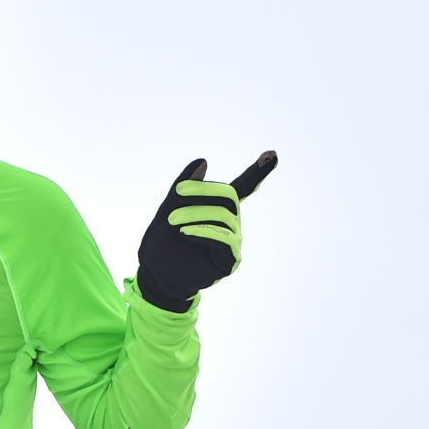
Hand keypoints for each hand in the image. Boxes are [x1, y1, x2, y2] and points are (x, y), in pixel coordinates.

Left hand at [136, 151, 276, 312]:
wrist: (155, 275)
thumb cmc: (162, 242)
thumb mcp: (168, 208)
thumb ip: (184, 186)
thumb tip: (203, 161)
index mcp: (218, 207)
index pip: (242, 187)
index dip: (258, 171)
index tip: (273, 154)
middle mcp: (231, 221)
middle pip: (228, 195)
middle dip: (202, 191)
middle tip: (176, 193)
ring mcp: (233, 240)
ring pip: (223, 216)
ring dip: (194, 213)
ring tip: (173, 221)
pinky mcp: (230, 259)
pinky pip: (223, 238)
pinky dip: (202, 231)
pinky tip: (184, 232)